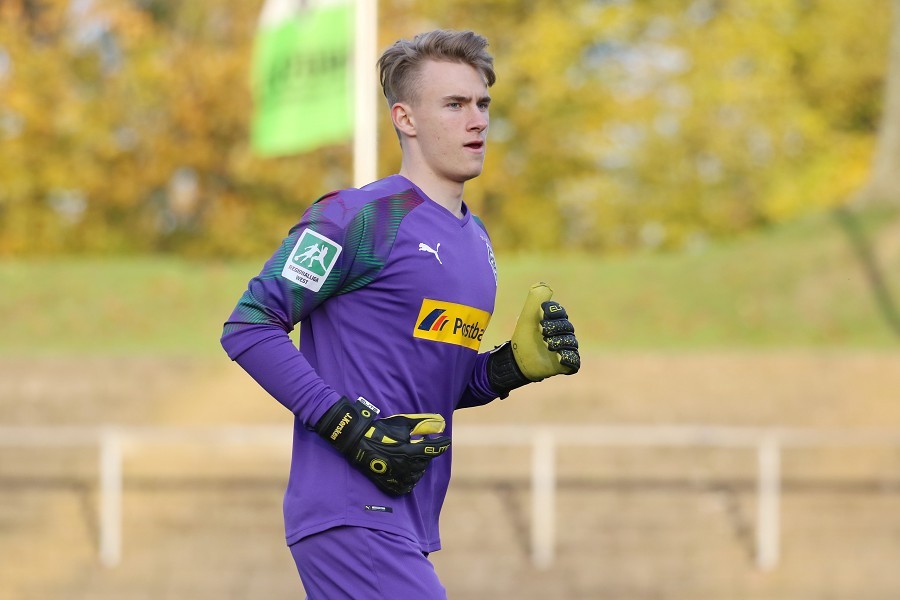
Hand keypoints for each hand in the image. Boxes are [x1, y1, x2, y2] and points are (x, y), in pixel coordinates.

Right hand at [315, 397, 450, 495]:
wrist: (358, 443)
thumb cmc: (381, 430)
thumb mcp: (403, 423)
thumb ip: (423, 423)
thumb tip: (441, 422)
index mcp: (410, 452)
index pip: (433, 450)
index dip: (441, 445)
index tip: (445, 441)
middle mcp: (406, 467)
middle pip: (425, 463)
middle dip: (425, 454)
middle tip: (420, 445)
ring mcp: (398, 477)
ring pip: (417, 475)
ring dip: (418, 466)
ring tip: (411, 457)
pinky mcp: (390, 484)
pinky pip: (407, 486)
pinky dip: (410, 478)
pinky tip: (407, 470)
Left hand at [488, 282, 579, 396]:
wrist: (518, 359)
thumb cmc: (523, 337)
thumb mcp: (528, 315)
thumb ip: (536, 298)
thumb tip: (546, 285)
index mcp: (556, 321)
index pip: (560, 312)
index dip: (550, 315)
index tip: (540, 319)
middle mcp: (563, 333)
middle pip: (567, 327)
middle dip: (553, 330)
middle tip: (542, 335)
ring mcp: (566, 348)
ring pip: (571, 342)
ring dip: (557, 343)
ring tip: (546, 347)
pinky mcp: (568, 363)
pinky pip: (574, 358)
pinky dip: (566, 357)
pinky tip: (557, 356)